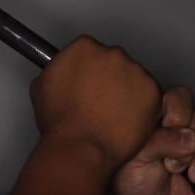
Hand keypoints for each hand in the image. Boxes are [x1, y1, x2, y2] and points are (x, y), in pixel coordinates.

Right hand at [31, 35, 162, 172]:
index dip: (89, 69)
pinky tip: (125, 119)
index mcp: (83, 48)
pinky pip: (149, 94)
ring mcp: (134, 70)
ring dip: (126, 91)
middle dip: (109, 78)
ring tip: (111, 114)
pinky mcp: (152, 89)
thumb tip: (62, 71)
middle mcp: (111, 53)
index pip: (90, 50)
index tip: (89, 81)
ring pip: (133, 77)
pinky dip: (141, 106)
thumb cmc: (60, 122)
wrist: (79, 146)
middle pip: (113, 61)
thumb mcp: (42, 87)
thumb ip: (57, 69)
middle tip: (100, 101)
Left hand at [104, 86, 194, 194]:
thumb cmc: (127, 176)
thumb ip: (160, 141)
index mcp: (161, 115)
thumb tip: (192, 138)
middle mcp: (185, 127)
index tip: (167, 132)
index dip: (179, 114)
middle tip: (172, 166)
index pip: (180, 97)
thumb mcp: (135, 156)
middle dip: (192, 145)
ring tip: (194, 178)